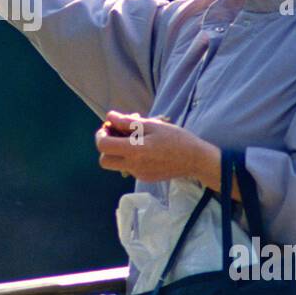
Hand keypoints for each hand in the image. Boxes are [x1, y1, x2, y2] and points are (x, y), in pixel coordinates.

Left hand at [94, 110, 212, 183]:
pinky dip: (131, 156)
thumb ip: (128, 122)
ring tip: (135, 137)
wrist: (195, 159)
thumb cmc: (176, 139)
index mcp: (135, 151)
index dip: (101, 135)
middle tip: (116, 134)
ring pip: (117, 164)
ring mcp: (139, 174)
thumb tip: (110, 117)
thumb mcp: (153, 125)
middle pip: (104, 160)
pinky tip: (145, 147)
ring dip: (119, 150)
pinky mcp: (145, 177)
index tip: (109, 127)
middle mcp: (133, 166)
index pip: (104, 146)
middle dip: (106, 146)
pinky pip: (130, 167)